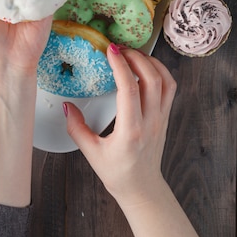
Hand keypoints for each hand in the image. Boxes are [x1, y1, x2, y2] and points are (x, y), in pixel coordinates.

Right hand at [64, 47, 200, 236]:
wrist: (142, 188)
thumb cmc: (118, 173)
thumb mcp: (91, 153)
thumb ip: (76, 128)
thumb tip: (66, 106)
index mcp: (131, 131)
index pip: (130, 89)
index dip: (120, 65)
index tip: (110, 50)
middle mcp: (150, 122)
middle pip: (151, 78)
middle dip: (135, 57)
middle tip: (119, 48)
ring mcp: (161, 118)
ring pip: (165, 80)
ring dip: (150, 62)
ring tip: (132, 54)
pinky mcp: (165, 117)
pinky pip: (170, 88)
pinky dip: (161, 71)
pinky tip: (146, 67)